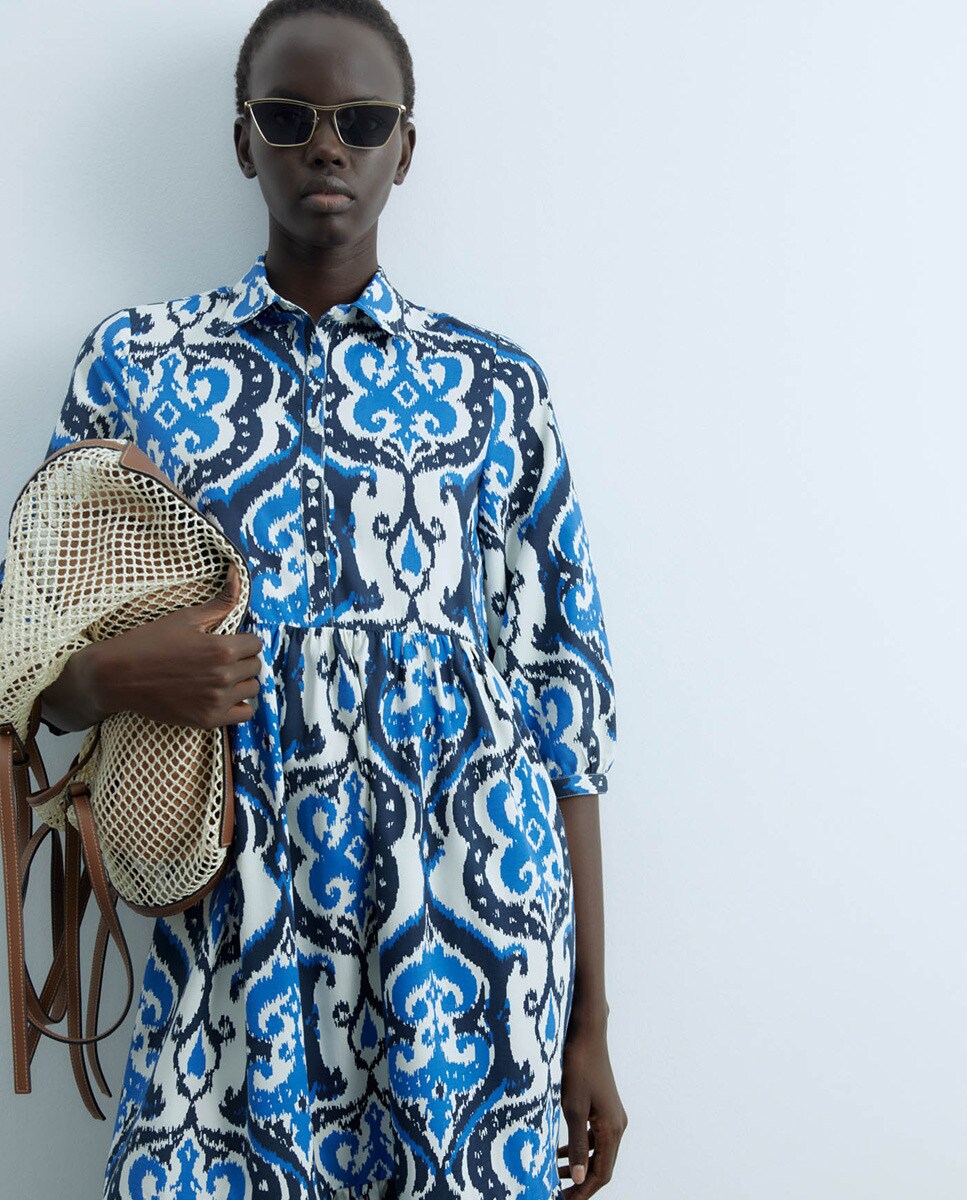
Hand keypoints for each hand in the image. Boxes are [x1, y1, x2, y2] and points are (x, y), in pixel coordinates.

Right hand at [44, 563, 263, 730]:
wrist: (118, 676)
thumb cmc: (150, 642)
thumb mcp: (186, 617)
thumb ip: (221, 601)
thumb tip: (238, 572)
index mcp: (222, 649)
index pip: (256, 644)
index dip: (242, 640)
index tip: (228, 641)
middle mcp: (224, 676)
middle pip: (255, 666)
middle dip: (242, 660)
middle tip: (220, 658)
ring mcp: (217, 701)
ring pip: (252, 690)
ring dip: (241, 682)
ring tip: (220, 676)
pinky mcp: (208, 720)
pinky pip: (243, 715)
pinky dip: (238, 705)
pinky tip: (222, 696)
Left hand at [558, 1022, 627, 1195]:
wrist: (587, 1034)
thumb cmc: (578, 1067)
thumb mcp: (573, 1108)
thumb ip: (578, 1146)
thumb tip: (579, 1179)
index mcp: (613, 1128)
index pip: (602, 1173)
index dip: (583, 1191)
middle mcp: (617, 1125)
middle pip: (602, 1166)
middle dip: (581, 1182)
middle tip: (557, 1192)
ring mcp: (612, 1115)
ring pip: (598, 1151)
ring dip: (579, 1166)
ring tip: (554, 1175)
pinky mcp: (604, 1107)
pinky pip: (594, 1136)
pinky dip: (580, 1148)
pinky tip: (561, 1152)